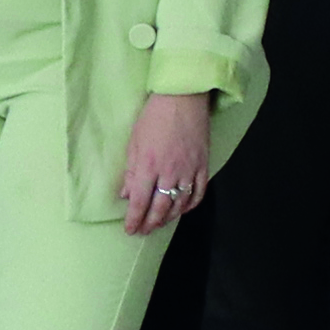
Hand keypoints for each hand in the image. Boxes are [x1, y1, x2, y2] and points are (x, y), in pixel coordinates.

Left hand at [118, 90, 217, 236]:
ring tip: (159, 224)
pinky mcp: (203, 166)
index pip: (140, 202)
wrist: (183, 98)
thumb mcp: (134, 142)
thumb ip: (131, 171)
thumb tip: (127, 194)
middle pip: (160, 208)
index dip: (134, 219)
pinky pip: (198, 193)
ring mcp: (189, 170)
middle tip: (143, 231)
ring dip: (168, 218)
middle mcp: (169, 172)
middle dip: (150, 223)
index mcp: (148, 166)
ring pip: (179, 204)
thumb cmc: (154, 116)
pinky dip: (190, 205)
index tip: (130, 230)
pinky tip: (182, 210)